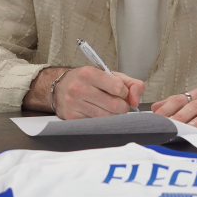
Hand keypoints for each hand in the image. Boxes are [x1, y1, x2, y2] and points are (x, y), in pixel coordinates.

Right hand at [28, 66, 143, 118]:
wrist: (61, 86)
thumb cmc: (88, 80)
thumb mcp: (109, 74)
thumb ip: (131, 84)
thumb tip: (135, 100)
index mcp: (90, 73)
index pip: (118, 88)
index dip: (125, 93)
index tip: (122, 93)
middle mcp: (79, 87)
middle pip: (114, 105)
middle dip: (122, 107)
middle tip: (119, 104)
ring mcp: (74, 103)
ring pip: (106, 117)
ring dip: (112, 115)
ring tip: (108, 107)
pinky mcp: (71, 116)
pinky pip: (95, 123)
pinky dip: (101, 120)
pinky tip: (97, 112)